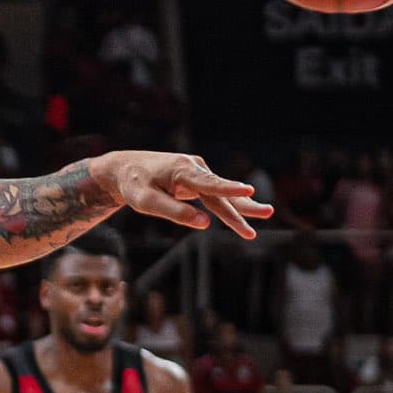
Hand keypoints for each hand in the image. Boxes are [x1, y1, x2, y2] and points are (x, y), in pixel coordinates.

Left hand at [93, 151, 273, 239]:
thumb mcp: (146, 203)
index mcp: (181, 171)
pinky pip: (215, 194)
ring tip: (266, 213)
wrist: (123, 168)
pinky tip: (246, 208)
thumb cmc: (133, 186)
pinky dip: (229, 203)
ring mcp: (196, 172)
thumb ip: (175, 213)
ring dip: (241, 207)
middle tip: (268, 213)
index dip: (229, 189)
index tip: (248, 190)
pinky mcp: (195, 178)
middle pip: (221, 192)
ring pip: (221, 194)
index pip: (210, 183)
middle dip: (244, 206)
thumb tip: (205, 224)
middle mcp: (193, 168)